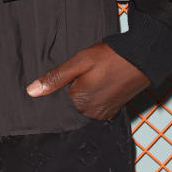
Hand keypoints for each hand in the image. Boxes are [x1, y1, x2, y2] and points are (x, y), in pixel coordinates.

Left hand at [26, 42, 149, 120]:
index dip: (65, 82)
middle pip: (72, 101)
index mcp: (79, 102)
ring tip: (97, 75)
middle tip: (88, 72)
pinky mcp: (113, 111)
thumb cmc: (110, 57)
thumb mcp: (79, 62)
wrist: (140, 58)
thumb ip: (55, 78)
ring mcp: (103, 113)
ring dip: (87, 91)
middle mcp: (90, 113)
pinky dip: (97, 95)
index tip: (74, 73)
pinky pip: (97, 105)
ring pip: (84, 103)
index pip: (60, 96)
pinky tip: (103, 82)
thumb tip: (32, 91)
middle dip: (76, 87)